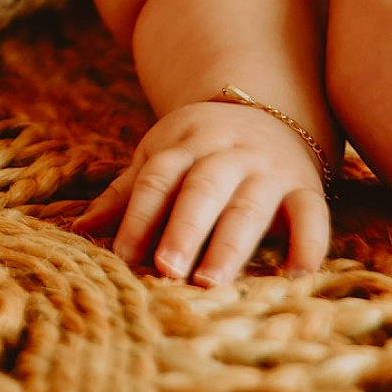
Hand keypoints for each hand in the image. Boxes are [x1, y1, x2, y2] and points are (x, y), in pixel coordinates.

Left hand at [72, 100, 329, 284]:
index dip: (139, 217)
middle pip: (202, 190)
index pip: (157, 179)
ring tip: (211, 282)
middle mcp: (227, 154)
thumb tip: (80, 229)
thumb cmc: (200, 147)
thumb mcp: (161, 154)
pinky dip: (308, 245)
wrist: (267, 109)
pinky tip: (295, 278)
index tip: (122, 257)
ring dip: (229, 245)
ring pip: (249, 207)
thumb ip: (128, 193)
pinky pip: (312, 216)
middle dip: (183, 229)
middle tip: (166, 269)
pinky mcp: (306, 188)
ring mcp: (269, 170)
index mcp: (184, 143)